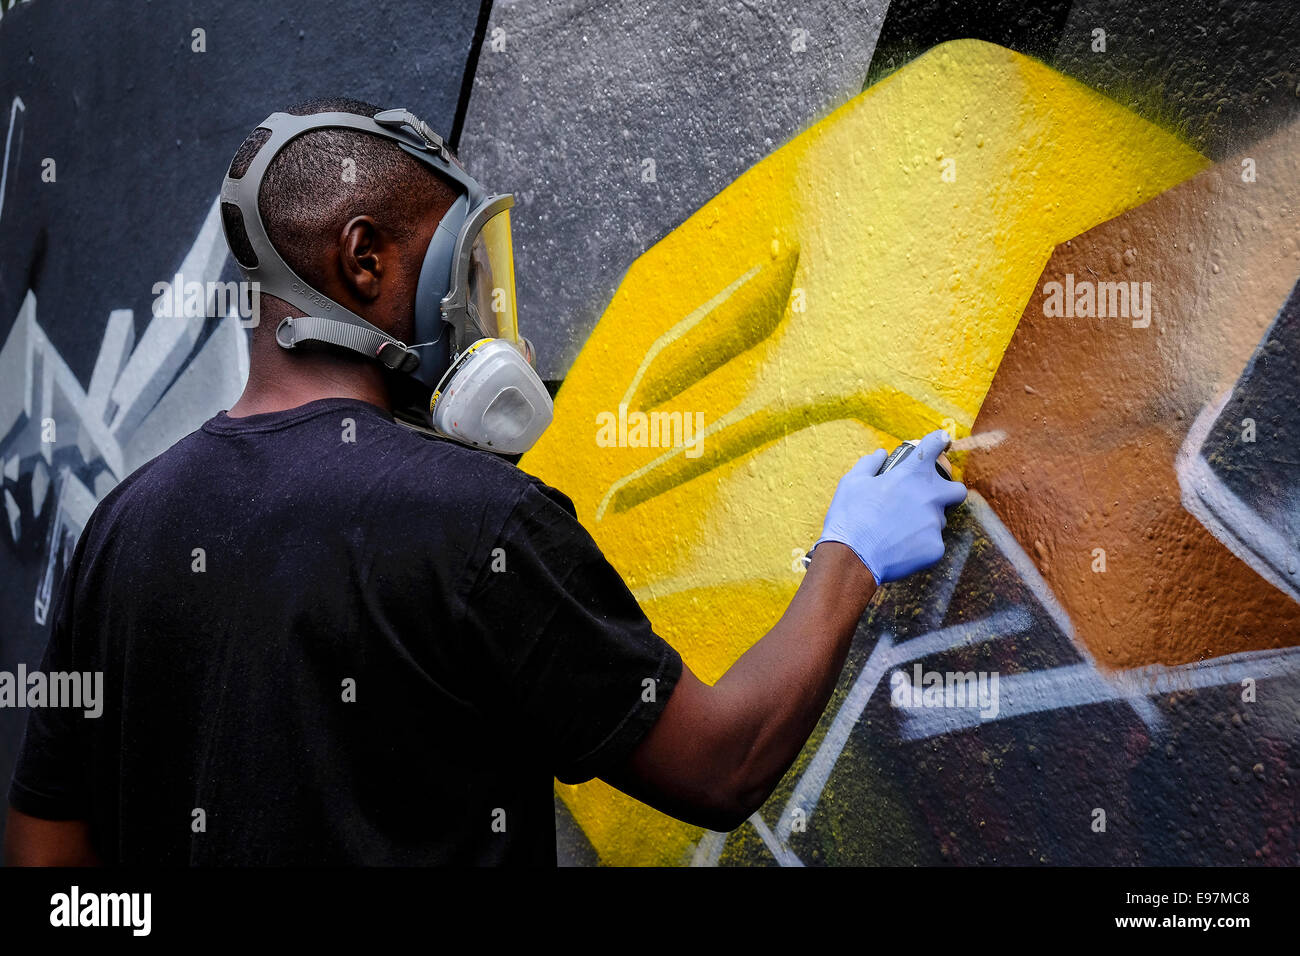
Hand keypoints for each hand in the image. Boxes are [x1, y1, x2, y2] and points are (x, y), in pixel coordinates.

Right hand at [814, 429, 966, 585]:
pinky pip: (932, 544)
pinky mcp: (936, 548)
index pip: (933, 446)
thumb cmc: (850, 517)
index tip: (943, 441)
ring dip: (925, 522)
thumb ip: (869, 464)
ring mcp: (935, 523)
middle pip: (957, 490)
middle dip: (949, 493)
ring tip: (898, 531)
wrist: (852, 558)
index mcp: (911, 474)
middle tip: (929, 500)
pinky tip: (899, 548)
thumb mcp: (851, 483)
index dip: (939, 441)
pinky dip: (919, 546)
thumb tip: (880, 454)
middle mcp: (929, 496)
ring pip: (938, 520)